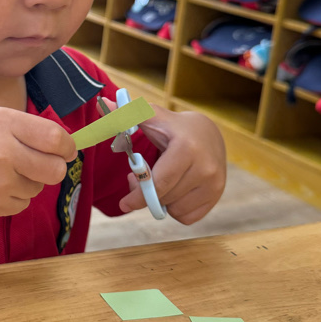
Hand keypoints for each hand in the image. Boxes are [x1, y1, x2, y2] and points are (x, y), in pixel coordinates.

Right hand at [0, 108, 76, 220]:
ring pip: (37, 188)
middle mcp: (5, 151)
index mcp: (5, 123)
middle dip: (54, 169)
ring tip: (0, 173)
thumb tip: (65, 146)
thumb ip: (25, 129)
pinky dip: (12, 198)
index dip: (68, 147)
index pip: (56, 138)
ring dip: (27, 183)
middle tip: (43, 166)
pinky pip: (21, 204)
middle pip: (55, 169)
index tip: (67, 151)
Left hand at [118, 105, 225, 224]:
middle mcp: (206, 168)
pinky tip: (176, 189)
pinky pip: (187, 217)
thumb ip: (127, 114)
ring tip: (162, 181)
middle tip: (140, 180)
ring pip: (175, 209)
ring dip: (162, 200)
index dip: (138, 196)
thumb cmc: (173, 127)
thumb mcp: (152, 117)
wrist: (208, 132)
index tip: (124, 204)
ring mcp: (214, 183)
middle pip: (165, 197)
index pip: (159, 183)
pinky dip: (176, 208)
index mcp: (187, 149)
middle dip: (146, 194)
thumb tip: (103, 104)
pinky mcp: (217, 195)